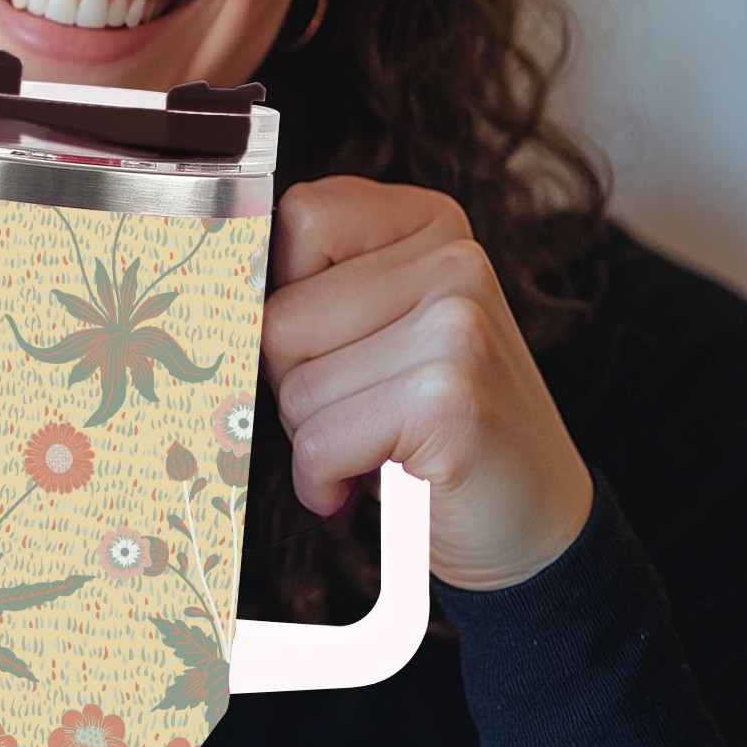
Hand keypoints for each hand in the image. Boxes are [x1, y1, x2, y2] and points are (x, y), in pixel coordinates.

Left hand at [261, 176, 592, 589]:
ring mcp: (457, 325)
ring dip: (314, 435)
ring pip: (294, 383)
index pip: (298, 218)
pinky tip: (369, 483)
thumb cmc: (433, 426)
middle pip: (281, 314)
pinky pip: (318, 441)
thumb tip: (210, 292)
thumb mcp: (383, 328)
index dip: (283, 293)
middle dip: (296, 380)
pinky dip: (324, 479)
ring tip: (376, 443)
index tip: (319, 342)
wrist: (537, 529)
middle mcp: (454, 260)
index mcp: (431, 223)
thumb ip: (319, 287)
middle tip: (360, 410)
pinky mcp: (448, 399)